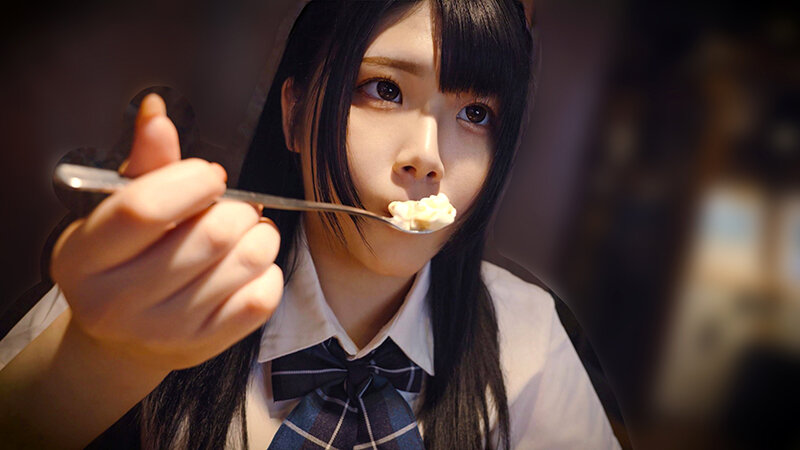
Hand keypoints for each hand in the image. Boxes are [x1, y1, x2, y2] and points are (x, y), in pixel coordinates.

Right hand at [50, 94, 282, 371]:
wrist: (121, 338)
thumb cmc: (123, 261)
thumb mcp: (118, 211)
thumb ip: (144, 163)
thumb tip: (157, 111)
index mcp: (84, 258)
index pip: (143, 209)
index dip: (191, 180)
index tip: (211, 176)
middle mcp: (117, 302)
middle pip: (209, 236)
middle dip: (237, 208)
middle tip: (235, 207)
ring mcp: (164, 331)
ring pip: (245, 264)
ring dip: (261, 235)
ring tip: (249, 230)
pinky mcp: (205, 346)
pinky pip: (262, 298)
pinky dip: (269, 271)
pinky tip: (251, 264)